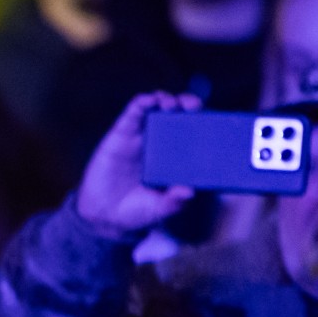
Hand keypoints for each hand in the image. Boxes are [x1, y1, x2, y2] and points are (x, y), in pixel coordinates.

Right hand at [75, 92, 199, 236]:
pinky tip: (148, 101)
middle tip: (194, 106)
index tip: (214, 119)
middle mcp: (162, 143)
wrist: (103, 216)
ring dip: (167, 100)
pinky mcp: (122, 133)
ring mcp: (142, 137)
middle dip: (188, 105)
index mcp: (177, 158)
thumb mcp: (158, 211)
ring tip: (171, 104)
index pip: (196, 133)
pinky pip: (133, 113)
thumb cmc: (136, 213)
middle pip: (179, 115)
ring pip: (157, 109)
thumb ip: (173, 203)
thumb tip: (189, 193)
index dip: (205, 122)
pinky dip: (141, 103)